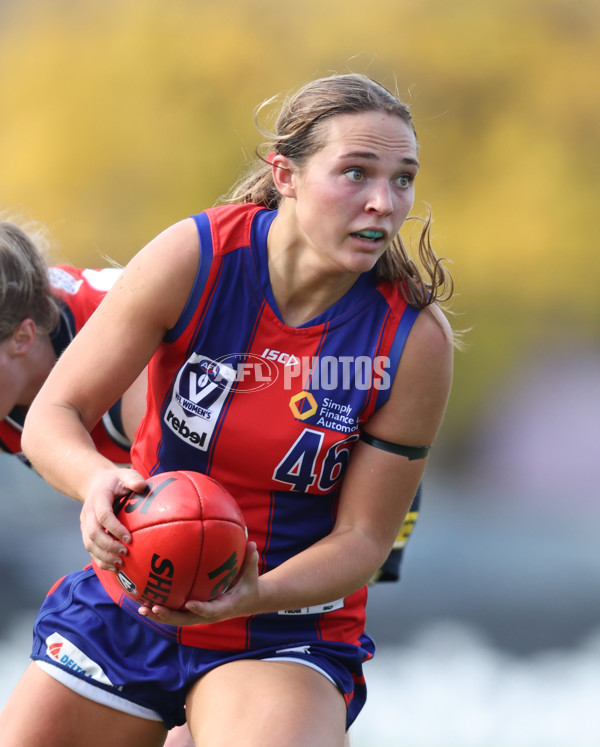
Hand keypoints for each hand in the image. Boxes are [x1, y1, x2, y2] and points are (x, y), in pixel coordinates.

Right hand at [80, 468, 147, 569]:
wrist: (95, 483)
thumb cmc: (115, 481)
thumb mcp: (125, 475)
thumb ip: (134, 478)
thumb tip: (142, 486)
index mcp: (98, 499)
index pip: (103, 516)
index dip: (114, 528)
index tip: (129, 538)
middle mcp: (88, 513)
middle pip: (93, 534)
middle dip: (109, 546)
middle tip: (126, 553)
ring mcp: (85, 524)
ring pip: (89, 545)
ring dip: (104, 556)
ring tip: (121, 565)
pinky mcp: (86, 533)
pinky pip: (90, 550)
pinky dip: (101, 561)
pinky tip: (115, 568)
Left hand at [137, 541, 259, 625]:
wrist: (247, 601)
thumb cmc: (249, 585)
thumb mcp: (252, 574)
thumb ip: (251, 560)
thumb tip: (252, 542)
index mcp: (224, 607)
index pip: (211, 611)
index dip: (199, 609)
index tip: (189, 604)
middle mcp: (208, 615)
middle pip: (186, 620)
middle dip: (169, 616)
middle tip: (154, 608)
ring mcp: (199, 615)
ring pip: (176, 618)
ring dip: (159, 614)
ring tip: (142, 607)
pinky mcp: (193, 612)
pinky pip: (175, 611)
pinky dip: (161, 607)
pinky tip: (145, 598)